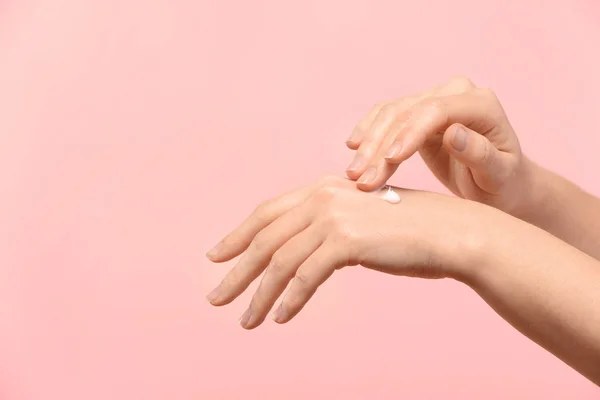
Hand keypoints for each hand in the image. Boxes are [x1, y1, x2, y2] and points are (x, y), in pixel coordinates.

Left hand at [205, 176, 483, 329]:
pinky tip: (280, 318)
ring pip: (280, 261)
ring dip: (259, 295)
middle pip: (264, 238)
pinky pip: (305, 277)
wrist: (448, 232)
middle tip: (215, 298)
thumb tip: (298, 254)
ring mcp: (333, 216)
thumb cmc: (407, 232)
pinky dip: (290, 300)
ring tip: (246, 321)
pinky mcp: (346, 240)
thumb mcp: (359, 222)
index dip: (237, 236)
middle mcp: (322, 196)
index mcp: (321, 188)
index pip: (267, 213)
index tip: (216, 257)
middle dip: (236, 272)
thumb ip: (327, 230)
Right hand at [345, 76, 533, 216]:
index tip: (389, 161)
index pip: (435, 111)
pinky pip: (387, 116)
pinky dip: (368, 132)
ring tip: (354, 174)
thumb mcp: (500, 176)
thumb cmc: (504, 184)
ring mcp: (434, 99)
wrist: (501, 184)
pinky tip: (353, 147)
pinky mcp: (417, 113)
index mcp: (481, 103)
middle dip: (380, 146)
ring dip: (368, 143)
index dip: (408, 134)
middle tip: (362, 178)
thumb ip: (481, 155)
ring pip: (391, 114)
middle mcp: (456, 93)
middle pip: (407, 112)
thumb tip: (452, 134)